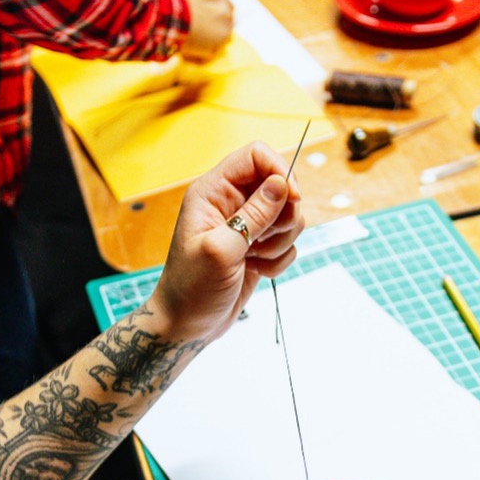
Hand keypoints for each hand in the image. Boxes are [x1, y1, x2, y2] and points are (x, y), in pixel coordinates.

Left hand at [150, 142, 303, 343]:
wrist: (186, 324)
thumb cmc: (191, 288)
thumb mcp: (221, 250)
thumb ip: (254, 215)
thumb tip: (282, 183)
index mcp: (213, 191)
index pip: (255, 155)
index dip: (279, 171)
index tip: (292, 200)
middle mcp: (230, 202)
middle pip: (279, 185)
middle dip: (283, 215)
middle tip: (262, 240)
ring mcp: (245, 225)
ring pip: (288, 215)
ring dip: (280, 241)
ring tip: (254, 259)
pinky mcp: (257, 246)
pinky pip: (286, 242)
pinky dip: (278, 259)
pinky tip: (255, 270)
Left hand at [177, 0, 233, 62]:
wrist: (167, 15)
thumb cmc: (181, 37)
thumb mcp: (199, 53)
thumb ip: (213, 49)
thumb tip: (216, 45)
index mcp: (226, 34)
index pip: (227, 35)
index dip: (216, 33)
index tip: (207, 32)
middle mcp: (227, 14)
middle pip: (227, 15)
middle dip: (217, 17)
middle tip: (202, 18)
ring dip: (212, 2)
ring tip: (196, 6)